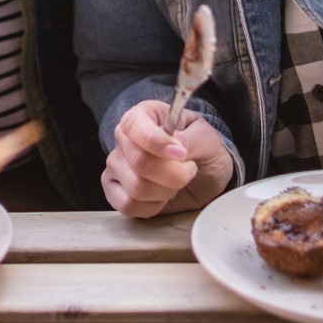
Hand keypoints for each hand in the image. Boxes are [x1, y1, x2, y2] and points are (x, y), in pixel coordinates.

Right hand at [101, 100, 234, 217]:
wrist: (206, 178)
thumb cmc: (203, 151)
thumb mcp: (207, 139)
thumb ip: (190, 140)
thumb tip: (173, 146)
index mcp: (144, 115)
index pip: (134, 125)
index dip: (156, 142)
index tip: (182, 154)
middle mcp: (125, 139)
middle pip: (138, 161)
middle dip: (173, 173)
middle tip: (190, 169)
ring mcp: (117, 166)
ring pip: (135, 187)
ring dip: (165, 191)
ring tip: (176, 183)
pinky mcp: (115, 192)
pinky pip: (127, 205)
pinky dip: (151, 207)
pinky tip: (162, 198)